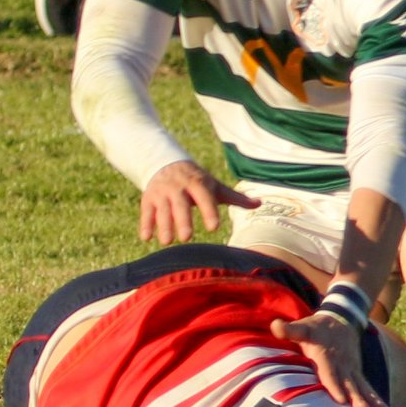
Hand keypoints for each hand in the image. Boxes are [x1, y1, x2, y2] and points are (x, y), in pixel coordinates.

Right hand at [139, 160, 259, 244]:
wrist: (167, 164)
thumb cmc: (198, 181)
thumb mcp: (215, 187)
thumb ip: (235, 197)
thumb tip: (260, 203)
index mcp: (198, 184)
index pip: (204, 198)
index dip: (209, 212)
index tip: (214, 227)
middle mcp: (179, 187)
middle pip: (181, 204)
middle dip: (183, 220)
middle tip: (187, 238)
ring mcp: (162, 192)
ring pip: (163, 210)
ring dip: (163, 225)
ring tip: (167, 242)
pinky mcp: (149, 198)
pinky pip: (146, 212)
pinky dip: (146, 224)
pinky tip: (146, 238)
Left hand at [271, 313, 384, 406]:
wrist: (341, 318)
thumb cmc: (316, 327)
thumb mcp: (302, 327)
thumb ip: (289, 329)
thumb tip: (275, 325)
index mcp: (326, 356)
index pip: (330, 372)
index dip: (334, 385)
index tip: (340, 399)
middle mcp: (342, 364)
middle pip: (348, 382)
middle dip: (355, 396)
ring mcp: (351, 368)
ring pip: (360, 385)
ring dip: (368, 398)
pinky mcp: (357, 372)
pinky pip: (366, 386)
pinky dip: (374, 396)